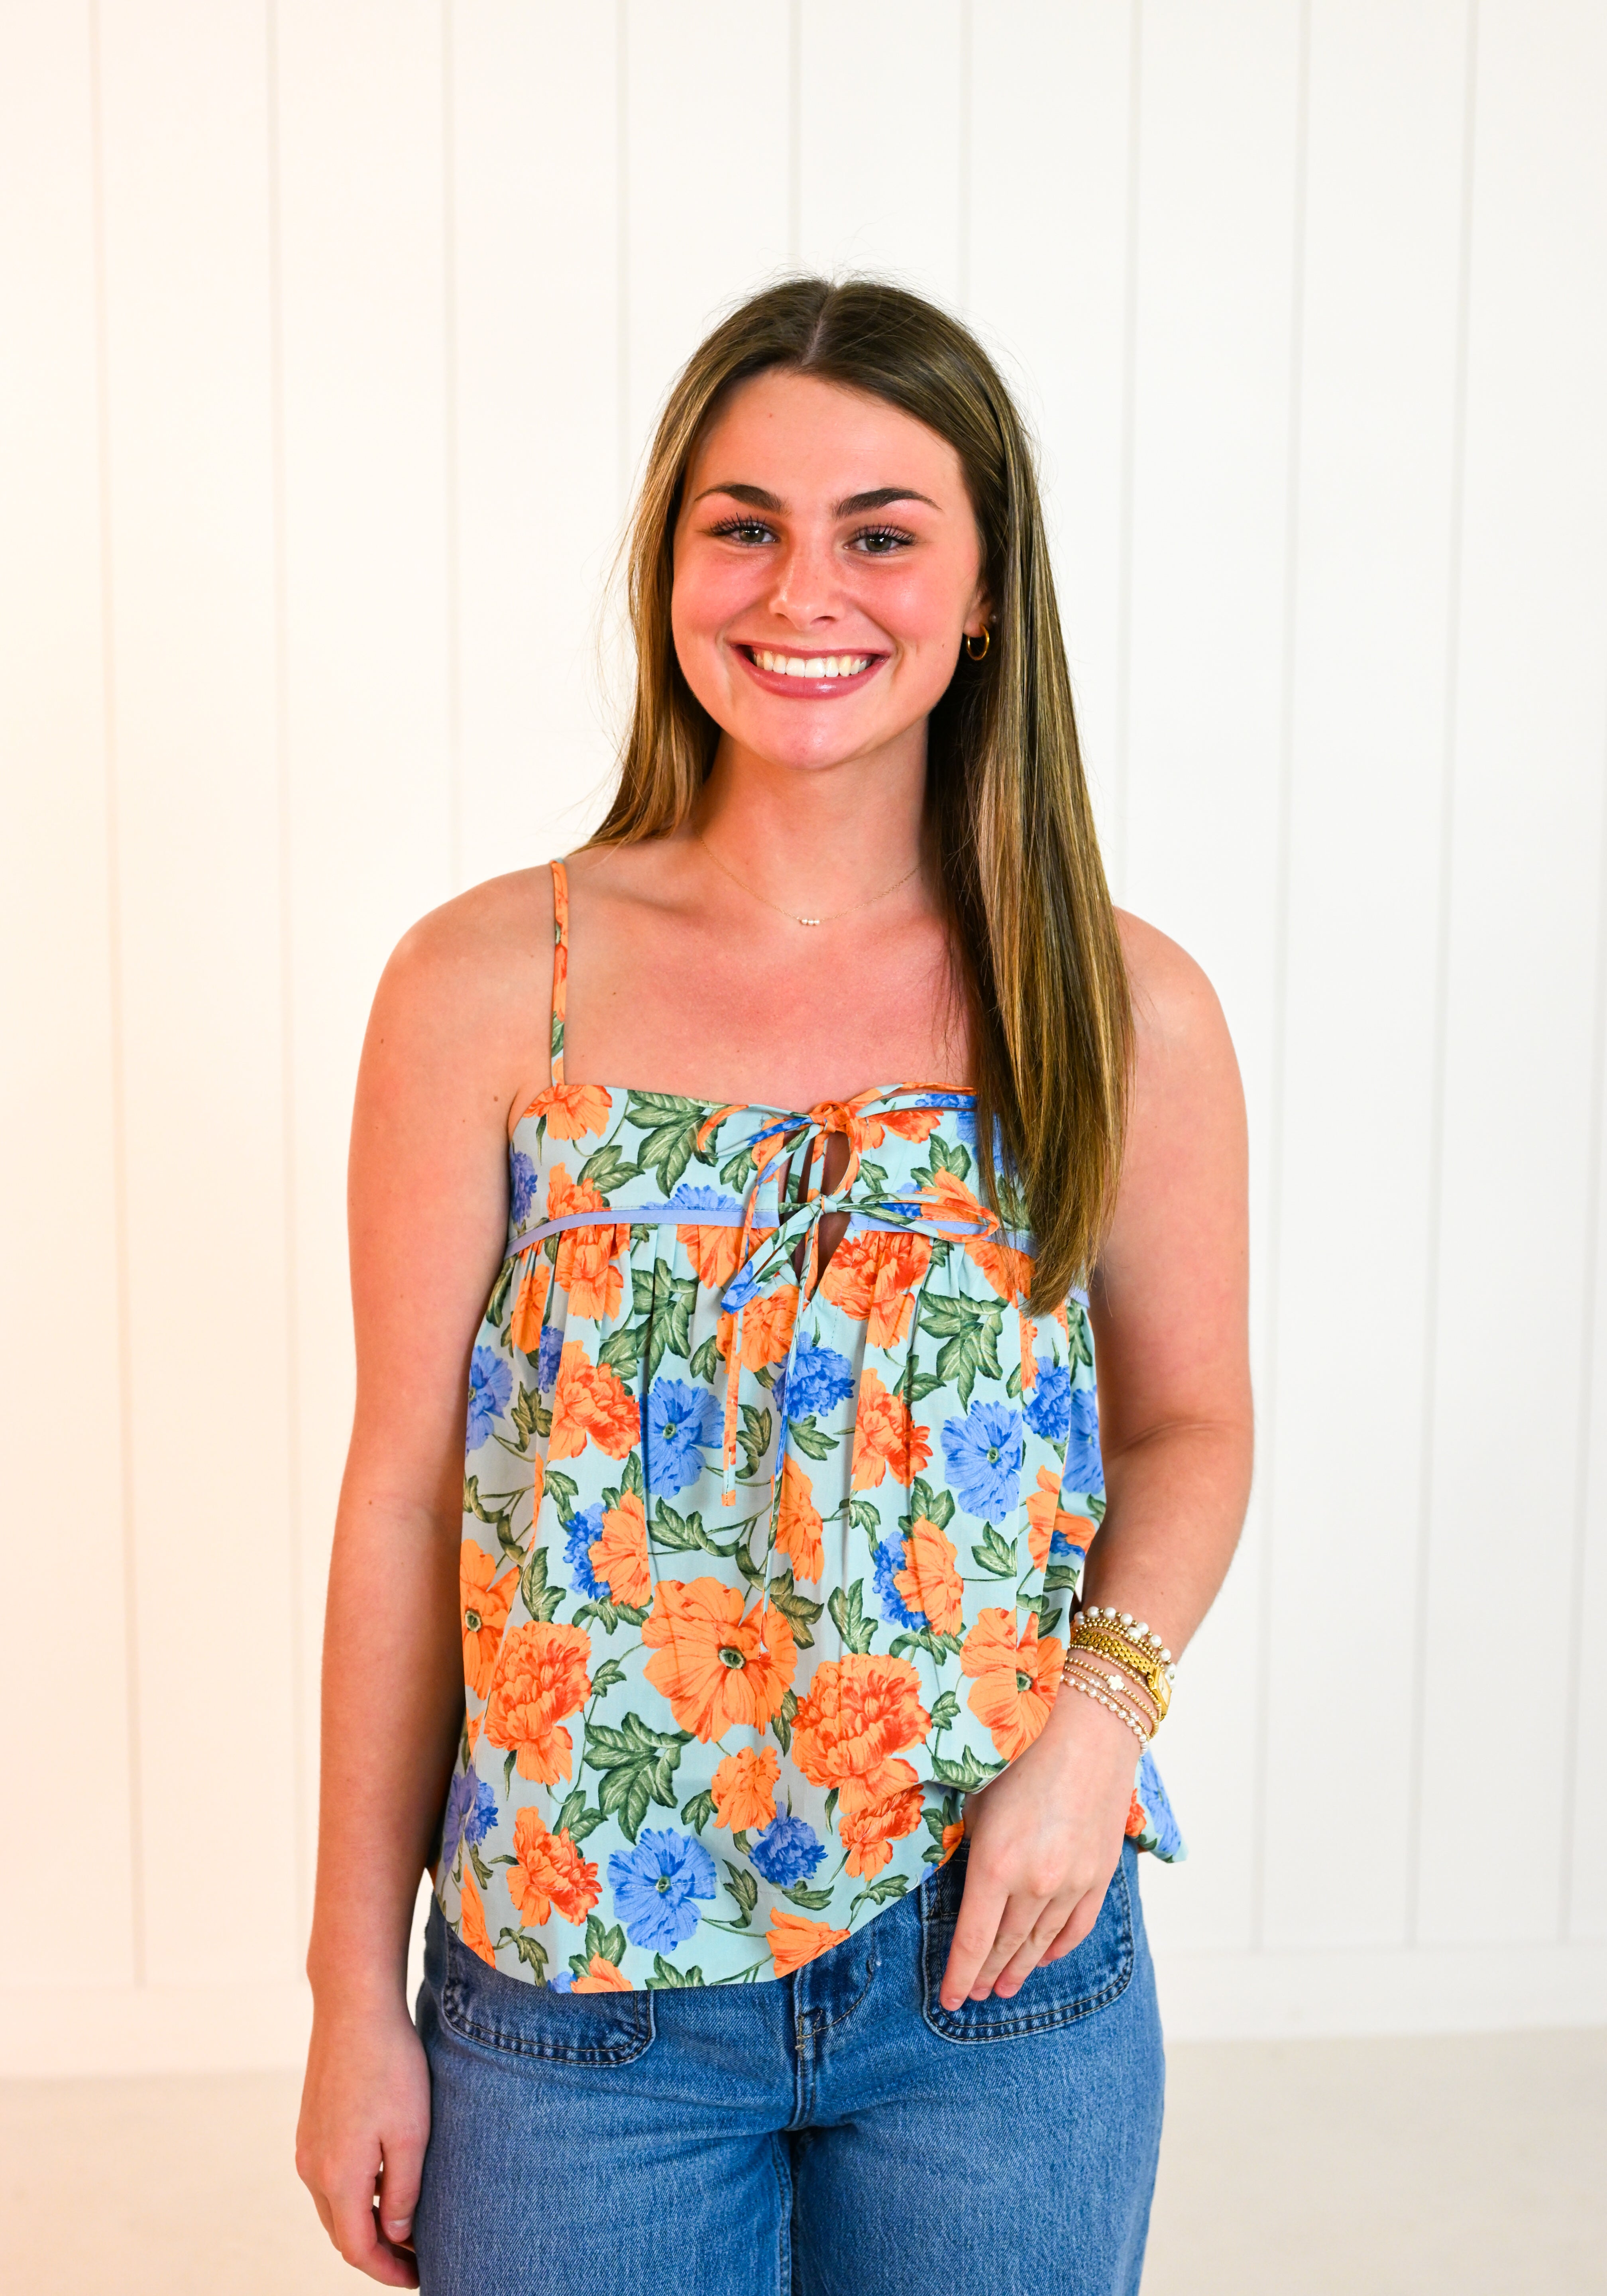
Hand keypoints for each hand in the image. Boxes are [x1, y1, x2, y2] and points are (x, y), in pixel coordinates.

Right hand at [296, 1994, 431, 2286]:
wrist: (354, 2007)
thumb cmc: (390, 2066)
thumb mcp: (411, 2133)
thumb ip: (404, 2191)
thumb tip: (398, 2235)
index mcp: (338, 2177)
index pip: (358, 2248)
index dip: (388, 2271)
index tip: (419, 2277)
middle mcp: (313, 2168)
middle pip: (343, 2233)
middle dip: (378, 2253)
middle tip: (417, 2259)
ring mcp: (307, 2146)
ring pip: (335, 2206)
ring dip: (366, 2223)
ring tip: (405, 2226)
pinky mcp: (311, 2126)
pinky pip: (330, 2178)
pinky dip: (355, 2195)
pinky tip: (384, 2182)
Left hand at [939, 1678, 1137, 2010]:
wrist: (1091, 1730)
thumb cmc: (1025, 1754)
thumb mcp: (980, 1798)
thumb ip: (972, 1845)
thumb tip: (966, 1877)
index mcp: (996, 1863)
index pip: (973, 1939)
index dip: (959, 1974)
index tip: (949, 2001)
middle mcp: (1036, 1883)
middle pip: (1006, 1946)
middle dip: (987, 1975)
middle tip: (973, 1996)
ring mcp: (1073, 1883)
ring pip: (1041, 1942)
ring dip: (1021, 1967)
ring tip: (1004, 1988)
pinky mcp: (1099, 1875)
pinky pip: (1077, 1925)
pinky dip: (1059, 1946)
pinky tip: (1045, 1957)